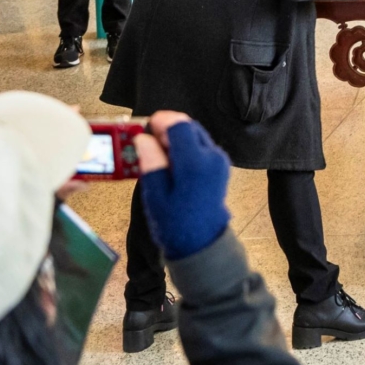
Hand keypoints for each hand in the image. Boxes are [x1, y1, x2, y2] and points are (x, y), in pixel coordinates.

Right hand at [135, 111, 233, 256]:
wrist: (201, 243)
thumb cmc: (174, 222)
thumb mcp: (156, 194)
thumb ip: (151, 162)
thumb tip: (144, 137)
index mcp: (195, 163)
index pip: (180, 125)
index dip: (161, 121)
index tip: (145, 127)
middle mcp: (212, 156)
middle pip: (189, 126)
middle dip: (169, 128)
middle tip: (149, 141)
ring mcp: (219, 161)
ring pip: (196, 134)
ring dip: (178, 136)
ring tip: (159, 152)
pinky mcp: (221, 166)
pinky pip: (202, 146)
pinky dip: (186, 146)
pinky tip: (173, 161)